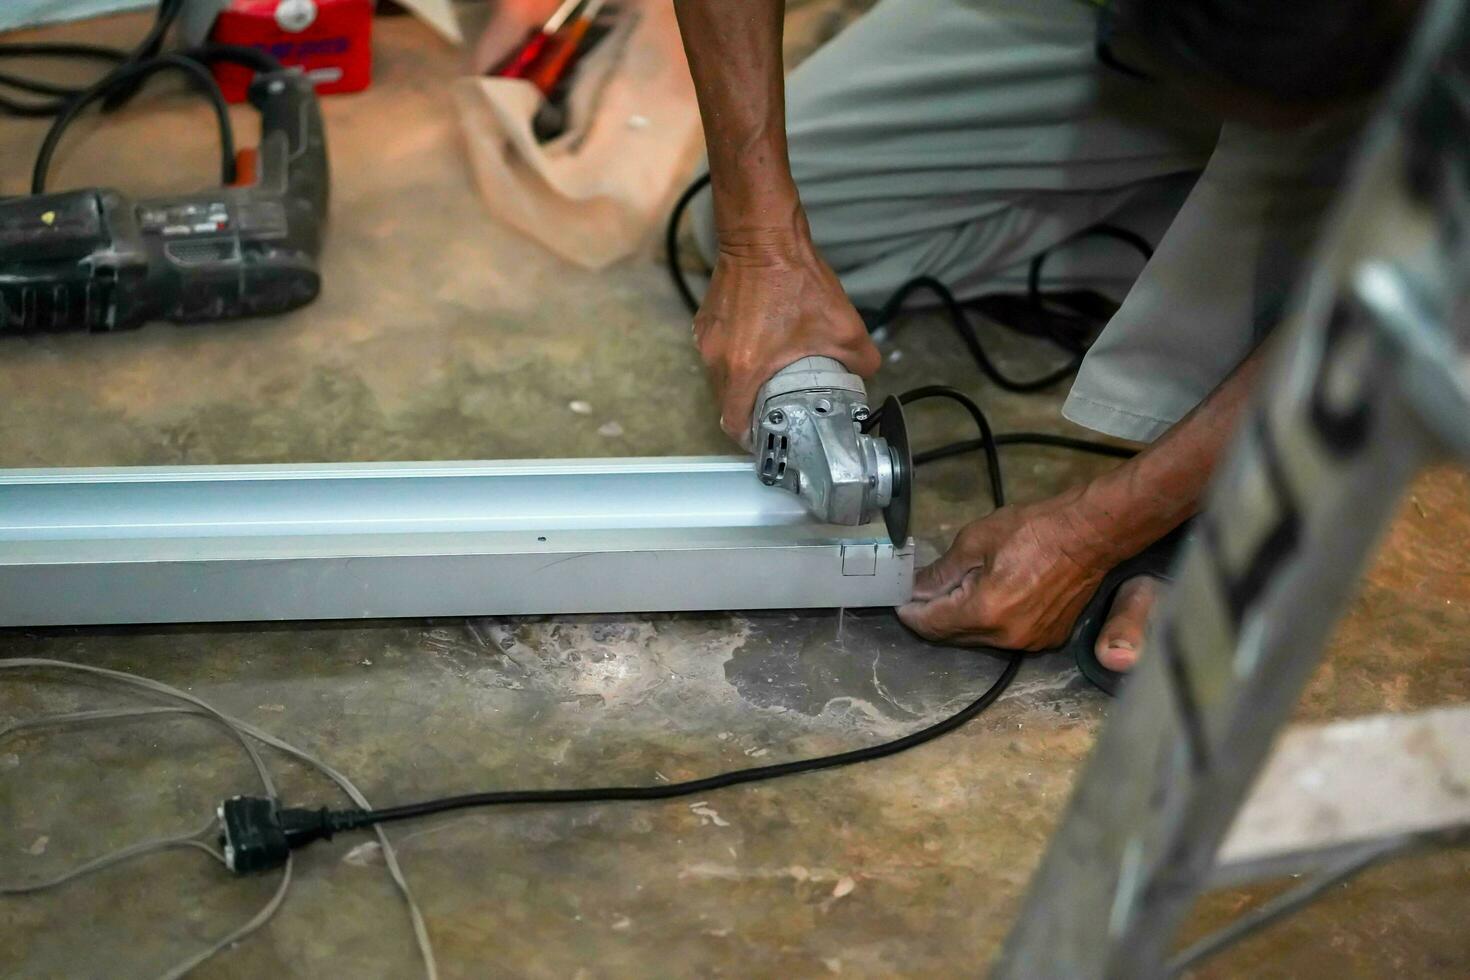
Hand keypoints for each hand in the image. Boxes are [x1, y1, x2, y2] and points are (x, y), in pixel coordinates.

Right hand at [694, 219, 879, 446]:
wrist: (763, 235)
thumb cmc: (795, 278)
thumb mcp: (844, 327)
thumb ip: (862, 361)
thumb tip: (865, 375)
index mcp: (745, 368)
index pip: (734, 423)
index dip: (750, 438)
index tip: (766, 439)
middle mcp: (718, 358)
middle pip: (726, 403)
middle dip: (750, 411)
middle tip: (775, 411)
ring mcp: (707, 339)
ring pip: (721, 378)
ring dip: (742, 384)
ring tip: (769, 380)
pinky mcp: (705, 322)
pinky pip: (718, 353)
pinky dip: (735, 359)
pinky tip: (759, 347)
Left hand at [897, 491, 1114, 649]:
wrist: (1090, 534)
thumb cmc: (1032, 530)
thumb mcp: (975, 541)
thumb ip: (942, 572)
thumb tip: (915, 589)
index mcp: (985, 611)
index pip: (933, 624)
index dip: (911, 613)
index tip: (897, 602)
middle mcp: (1006, 637)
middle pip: (953, 636)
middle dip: (933, 617)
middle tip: (920, 595)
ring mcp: (1030, 642)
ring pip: (979, 639)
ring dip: (961, 621)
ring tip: (954, 594)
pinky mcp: (1047, 639)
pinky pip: (1005, 637)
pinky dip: (989, 622)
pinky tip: (987, 599)